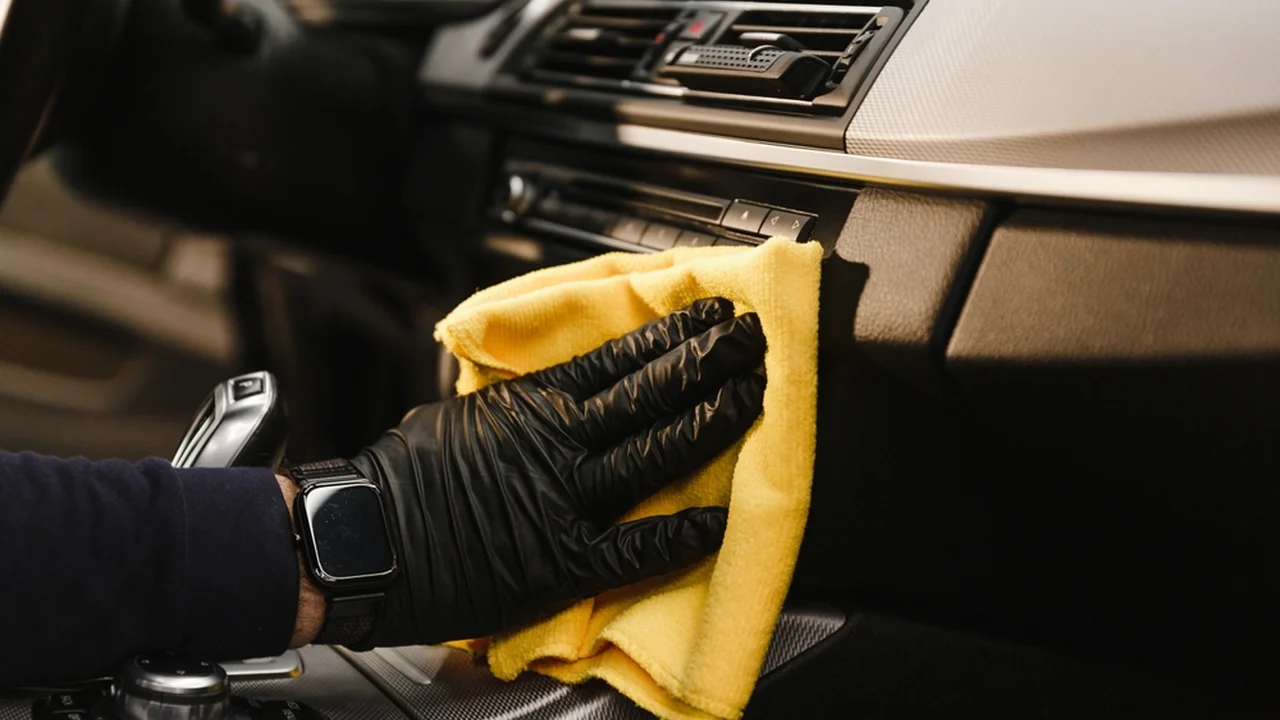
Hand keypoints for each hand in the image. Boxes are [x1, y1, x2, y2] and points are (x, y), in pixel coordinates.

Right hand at [351, 298, 766, 646]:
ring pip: (653, 453)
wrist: (362, 543)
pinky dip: (680, 534)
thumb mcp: (458, 418)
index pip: (619, 359)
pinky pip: (635, 547)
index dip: (674, 336)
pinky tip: (721, 520)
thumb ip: (516, 409)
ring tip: (752, 396)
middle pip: (649, 395)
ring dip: (710, 422)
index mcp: (531, 406)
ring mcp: (564, 501)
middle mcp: (557, 445)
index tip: (714, 317)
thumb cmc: (401, 482)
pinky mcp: (562, 560)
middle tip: (753, 340)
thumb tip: (548, 398)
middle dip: (708, 364)